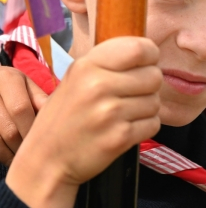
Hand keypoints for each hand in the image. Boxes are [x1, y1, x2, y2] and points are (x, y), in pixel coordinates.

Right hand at [6, 37, 161, 207]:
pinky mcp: (120, 137)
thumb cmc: (66, 115)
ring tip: (125, 113)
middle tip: (132, 94)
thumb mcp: (77, 77)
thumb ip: (108, 62)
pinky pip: (153, 124)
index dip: (150, 54)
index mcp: (88, 66)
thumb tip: (146, 50)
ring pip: (155, 101)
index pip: (139, 48)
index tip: (146, 63)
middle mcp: (99, 86)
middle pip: (154, 76)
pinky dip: (145, 127)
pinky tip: (126, 128)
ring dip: (147, 108)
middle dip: (149, 86)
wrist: (47, 159)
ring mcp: (110, 113)